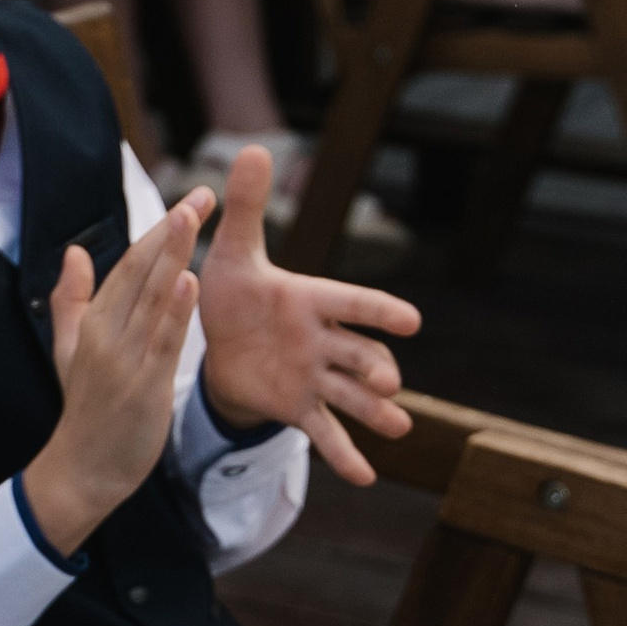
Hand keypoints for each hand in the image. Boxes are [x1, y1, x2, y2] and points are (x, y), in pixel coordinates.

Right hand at [22, 196, 207, 554]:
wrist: (84, 468)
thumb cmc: (85, 408)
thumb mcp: (68, 349)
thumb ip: (71, 298)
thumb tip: (72, 251)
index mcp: (92, 322)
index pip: (127, 264)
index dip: (159, 230)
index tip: (190, 201)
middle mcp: (107, 334)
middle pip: (140, 272)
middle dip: (172, 231)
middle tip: (201, 196)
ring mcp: (125, 360)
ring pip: (152, 298)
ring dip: (173, 256)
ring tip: (194, 219)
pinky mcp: (144, 386)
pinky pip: (163, 342)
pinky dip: (176, 311)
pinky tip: (191, 281)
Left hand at [195, 146, 419, 483]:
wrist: (214, 341)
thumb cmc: (233, 291)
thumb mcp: (232, 252)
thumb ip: (246, 206)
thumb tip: (252, 147)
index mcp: (311, 300)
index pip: (351, 303)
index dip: (378, 312)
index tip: (412, 321)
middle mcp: (323, 340)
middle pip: (357, 354)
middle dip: (375, 367)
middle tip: (389, 383)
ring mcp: (315, 377)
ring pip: (351, 396)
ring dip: (376, 413)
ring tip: (399, 428)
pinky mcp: (299, 407)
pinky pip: (326, 433)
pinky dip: (345, 455)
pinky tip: (365, 478)